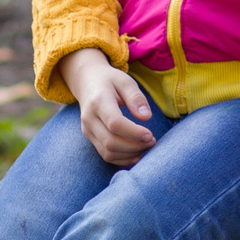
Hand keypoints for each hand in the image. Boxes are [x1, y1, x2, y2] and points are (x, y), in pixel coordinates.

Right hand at [60, 47, 155, 164]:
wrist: (86, 82)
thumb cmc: (110, 81)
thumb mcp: (125, 81)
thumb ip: (136, 97)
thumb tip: (146, 117)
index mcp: (98, 102)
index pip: (115, 124)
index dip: (134, 133)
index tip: (150, 134)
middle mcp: (89, 119)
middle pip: (111, 142)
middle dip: (135, 146)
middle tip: (152, 141)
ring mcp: (87, 130)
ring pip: (108, 152)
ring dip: (130, 154)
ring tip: (147, 145)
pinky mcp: (90, 137)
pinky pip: (105, 155)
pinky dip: (122, 159)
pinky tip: (137, 153)